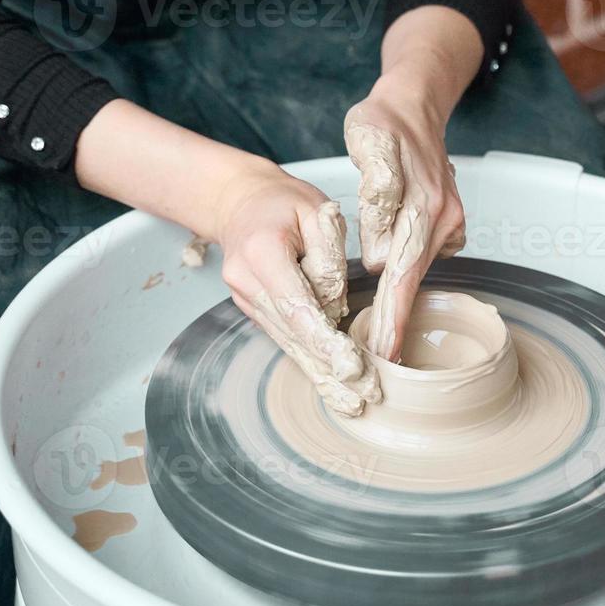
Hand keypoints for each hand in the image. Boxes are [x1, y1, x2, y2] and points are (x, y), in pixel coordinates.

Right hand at [212, 159, 380, 415]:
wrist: (240, 202)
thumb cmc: (283, 203)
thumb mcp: (316, 210)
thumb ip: (329, 255)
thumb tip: (335, 305)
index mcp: (262, 253)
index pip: (297, 305)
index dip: (324, 340)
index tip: (351, 366)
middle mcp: (246, 282)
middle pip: (293, 334)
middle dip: (329, 368)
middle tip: (365, 395)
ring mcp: (246, 300)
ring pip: (288, 344)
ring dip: (321, 376)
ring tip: (353, 403)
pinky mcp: (255, 310)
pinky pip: (286, 339)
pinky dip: (309, 362)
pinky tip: (332, 388)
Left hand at [345, 90, 465, 361]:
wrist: (414, 104)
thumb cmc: (385, 124)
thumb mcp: (370, 142)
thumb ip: (378, 194)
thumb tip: (381, 253)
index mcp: (424, 207)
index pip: (403, 273)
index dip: (393, 315)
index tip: (385, 351)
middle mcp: (442, 219)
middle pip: (414, 280)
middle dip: (398, 323)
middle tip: (382, 363)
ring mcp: (449, 221)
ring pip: (419, 269)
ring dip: (401, 301)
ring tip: (385, 339)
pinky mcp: (445, 221)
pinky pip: (425, 255)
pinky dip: (408, 275)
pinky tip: (393, 290)